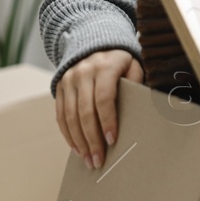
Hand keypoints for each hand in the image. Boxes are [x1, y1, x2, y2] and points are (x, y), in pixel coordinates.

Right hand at [55, 49, 142, 168]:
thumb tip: (139, 108)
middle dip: (92, 139)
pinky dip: (67, 134)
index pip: (104, 98)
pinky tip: (76, 147)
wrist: (92, 40)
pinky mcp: (59, 87)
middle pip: (85, 111)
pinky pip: (60, 114)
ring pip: (70, 116)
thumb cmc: (119, 60)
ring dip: (78, 141)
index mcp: (104, 67)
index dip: (107, 121)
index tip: (112, 141)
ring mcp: (68, 80)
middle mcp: (83, 73)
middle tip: (98, 160)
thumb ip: (136, 83)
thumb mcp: (133, 64)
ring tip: (88, 159)